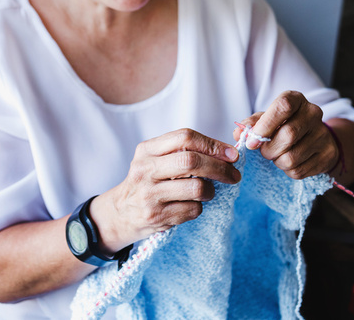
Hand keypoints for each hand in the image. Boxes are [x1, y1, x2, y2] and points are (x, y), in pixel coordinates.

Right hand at [97, 129, 240, 251]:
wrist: (119, 213)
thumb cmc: (147, 182)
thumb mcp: (155, 159)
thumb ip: (183, 152)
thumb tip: (227, 154)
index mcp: (147, 150)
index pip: (185, 137)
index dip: (213, 144)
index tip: (231, 154)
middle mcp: (145, 169)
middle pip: (192, 161)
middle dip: (220, 168)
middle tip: (234, 175)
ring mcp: (149, 194)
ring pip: (197, 188)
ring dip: (211, 191)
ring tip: (208, 192)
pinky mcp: (156, 216)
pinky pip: (193, 210)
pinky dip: (199, 208)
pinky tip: (190, 206)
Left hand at [233, 91, 339, 179]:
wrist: (314, 138)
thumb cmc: (284, 125)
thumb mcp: (266, 120)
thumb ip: (251, 125)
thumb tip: (239, 133)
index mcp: (296, 99)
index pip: (283, 106)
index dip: (265, 126)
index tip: (252, 142)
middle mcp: (313, 113)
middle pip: (288, 135)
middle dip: (269, 149)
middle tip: (264, 151)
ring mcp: (323, 134)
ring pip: (292, 157)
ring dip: (277, 161)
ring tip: (278, 155)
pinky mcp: (327, 155)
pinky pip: (299, 171)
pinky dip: (287, 171)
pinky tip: (290, 161)